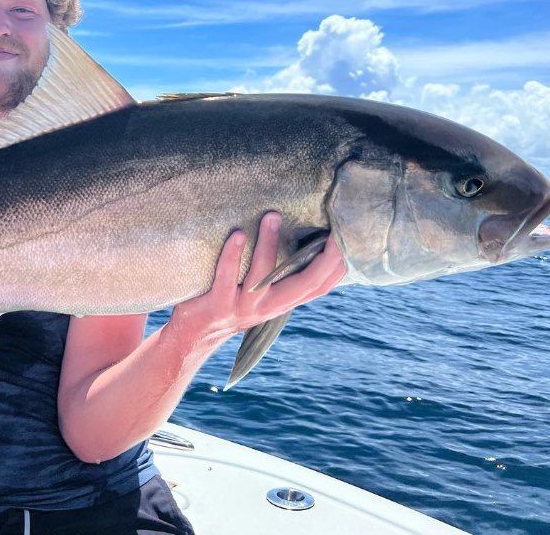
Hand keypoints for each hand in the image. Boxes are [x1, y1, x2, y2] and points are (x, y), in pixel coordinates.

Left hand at [168, 212, 345, 344]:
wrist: (195, 334)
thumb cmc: (231, 299)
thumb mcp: (262, 292)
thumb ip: (282, 273)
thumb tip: (303, 235)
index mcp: (284, 301)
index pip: (322, 284)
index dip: (341, 264)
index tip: (354, 237)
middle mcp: (270, 307)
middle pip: (307, 283)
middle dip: (325, 256)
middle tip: (334, 226)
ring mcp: (245, 308)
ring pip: (264, 275)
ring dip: (268, 242)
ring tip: (272, 215)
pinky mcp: (218, 306)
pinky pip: (228, 277)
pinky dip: (233, 255)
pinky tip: (238, 234)